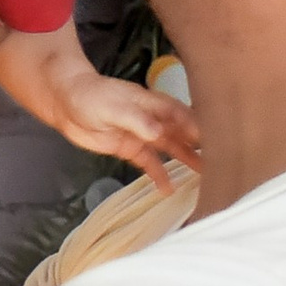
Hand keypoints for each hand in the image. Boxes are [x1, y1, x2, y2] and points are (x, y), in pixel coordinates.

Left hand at [41, 70, 201, 193]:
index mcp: (153, 105)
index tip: (215, 141)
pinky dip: (158, 174)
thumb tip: (158, 133)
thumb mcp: (113, 106)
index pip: (182, 116)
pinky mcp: (130, 149)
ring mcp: (142, 135)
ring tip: (204, 176)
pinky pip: (149, 163)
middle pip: (181, 133)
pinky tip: (168, 189)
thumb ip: (136, 120)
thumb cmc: (91, 97)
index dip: (198, 127)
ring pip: (169, 148)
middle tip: (220, 161)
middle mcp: (153, 120)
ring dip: (185, 160)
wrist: (65, 103)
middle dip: (199, 145)